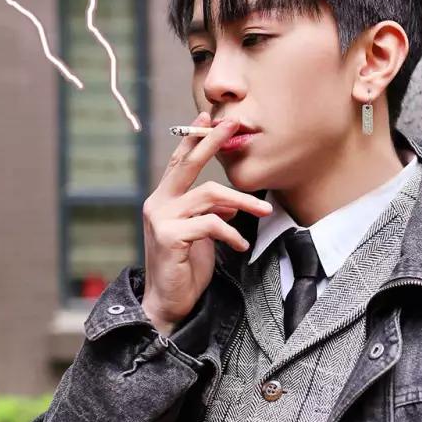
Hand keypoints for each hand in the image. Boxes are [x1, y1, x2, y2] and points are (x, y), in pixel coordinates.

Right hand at [140, 110, 272, 332]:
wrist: (168, 304)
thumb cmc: (184, 268)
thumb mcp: (200, 235)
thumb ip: (210, 214)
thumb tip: (232, 204)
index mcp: (163, 200)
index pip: (178, 162)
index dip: (192, 138)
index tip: (206, 117)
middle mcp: (158, 204)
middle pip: (187, 165)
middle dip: (211, 142)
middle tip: (233, 125)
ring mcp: (161, 219)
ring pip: (209, 195)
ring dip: (242, 201)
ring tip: (263, 211)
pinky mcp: (170, 237)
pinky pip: (211, 224)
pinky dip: (232, 232)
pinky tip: (240, 244)